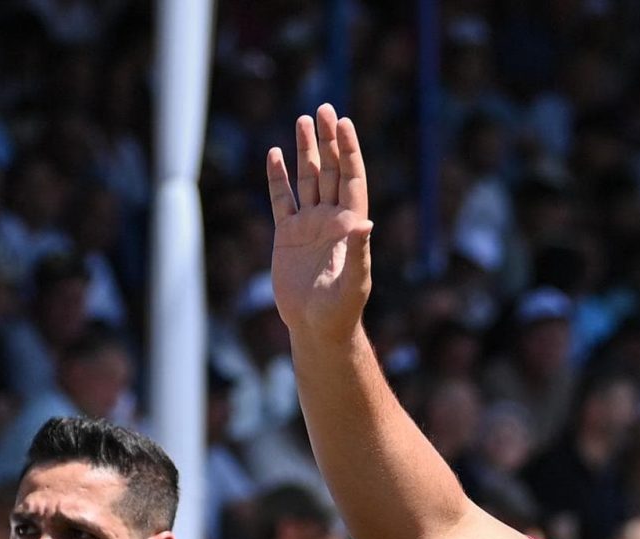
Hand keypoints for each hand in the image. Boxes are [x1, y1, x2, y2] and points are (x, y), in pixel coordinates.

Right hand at [266, 104, 372, 347]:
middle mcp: (331, 219)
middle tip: (323, 109)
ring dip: (305, 151)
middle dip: (327, 140)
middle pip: (330, 171)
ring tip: (302, 120)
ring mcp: (308, 225)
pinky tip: (274, 154)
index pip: (351, 178)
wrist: (316, 327)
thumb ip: (358, 251)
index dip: (348, 151)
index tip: (343, 123)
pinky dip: (278, 177)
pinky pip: (282, 200)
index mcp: (350, 225)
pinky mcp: (287, 235)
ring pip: (307, 179)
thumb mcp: (354, 281)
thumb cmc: (341, 309)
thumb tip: (365, 224)